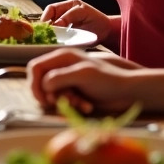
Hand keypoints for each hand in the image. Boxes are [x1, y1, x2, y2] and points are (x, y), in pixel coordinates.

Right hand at [27, 48, 163, 115]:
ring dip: (65, 102)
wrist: (129, 90)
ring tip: (81, 104)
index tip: (43, 99)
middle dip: (50, 95)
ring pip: (53, 93)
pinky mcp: (76, 90)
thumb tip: (44, 86)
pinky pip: (65, 100)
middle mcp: (63, 66)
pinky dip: (73, 105)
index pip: (35, 67)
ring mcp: (69, 78)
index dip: (34, 83)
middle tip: (59, 103)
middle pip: (41, 82)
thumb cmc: (108, 79)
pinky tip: (87, 106)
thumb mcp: (82, 75)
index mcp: (62, 57)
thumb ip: (59, 77)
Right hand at [41, 0, 118, 43]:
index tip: (47, 26)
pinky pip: (55, 36)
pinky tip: (55, 42)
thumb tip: (55, 24)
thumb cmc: (98, 21)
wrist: (106, 33)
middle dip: (45, 26)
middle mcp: (63, 14)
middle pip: (47, 19)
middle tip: (45, 33)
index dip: (47, 16)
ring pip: (49, 28)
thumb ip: (71, 15)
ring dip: (49, 33)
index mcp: (68, 5)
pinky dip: (53, 39)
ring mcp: (63, 25)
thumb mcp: (85, 14)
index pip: (52, 9)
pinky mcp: (64, 36)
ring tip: (50, 38)